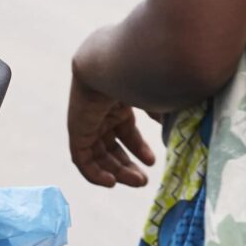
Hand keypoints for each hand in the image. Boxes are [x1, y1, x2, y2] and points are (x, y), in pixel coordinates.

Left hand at [68, 58, 155, 188]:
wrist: (117, 63)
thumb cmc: (144, 76)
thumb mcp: (160, 98)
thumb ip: (165, 113)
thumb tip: (168, 126)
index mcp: (119, 102)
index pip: (125, 130)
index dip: (139, 149)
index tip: (152, 161)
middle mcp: (101, 112)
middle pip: (110, 146)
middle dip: (127, 165)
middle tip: (144, 180)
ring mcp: (87, 121)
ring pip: (98, 155)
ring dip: (116, 172)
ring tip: (137, 181)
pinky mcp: (76, 130)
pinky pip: (81, 159)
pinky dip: (94, 174)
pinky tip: (111, 182)